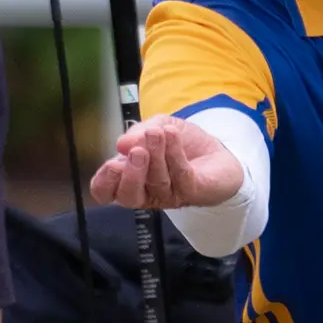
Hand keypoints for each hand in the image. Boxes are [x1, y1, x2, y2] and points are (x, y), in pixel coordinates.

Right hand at [91, 116, 245, 210]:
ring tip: (157, 133)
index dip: (104, 183)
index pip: (106, 191)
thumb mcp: (157, 126)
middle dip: (131, 174)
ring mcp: (170, 195)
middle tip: (137, 151)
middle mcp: (147, 192)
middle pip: (129, 196)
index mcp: (130, 178)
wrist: (218, 150)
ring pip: (157, 182)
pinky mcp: (193, 192)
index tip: (111, 164)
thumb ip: (138, 132)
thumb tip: (121, 144)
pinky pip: (181, 176)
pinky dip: (175, 154)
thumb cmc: (182, 143)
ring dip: (156, 155)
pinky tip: (171, 135)